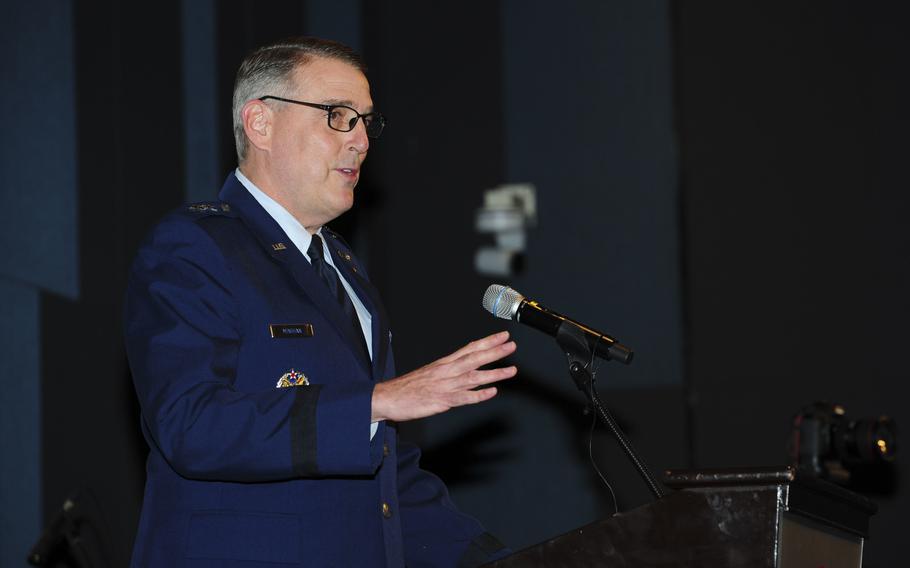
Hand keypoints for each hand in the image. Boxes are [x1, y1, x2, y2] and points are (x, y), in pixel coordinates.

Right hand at [371, 331, 516, 421]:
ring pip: (473, 377)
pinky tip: (492, 392)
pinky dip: (478, 395)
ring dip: (494, 373)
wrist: (387, 397)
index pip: (469, 348)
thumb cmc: (408, 388)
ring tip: (511, 370)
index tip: (502, 335)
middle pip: (474, 358)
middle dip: (494, 351)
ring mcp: (444, 386)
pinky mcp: (441, 400)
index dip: (487, 341)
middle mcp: (446, 371)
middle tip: (511, 345)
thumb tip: (471, 374)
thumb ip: (451, 373)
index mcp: (444, 363)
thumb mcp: (431, 374)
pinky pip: (463, 398)